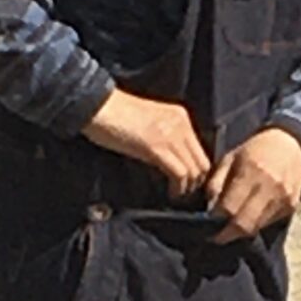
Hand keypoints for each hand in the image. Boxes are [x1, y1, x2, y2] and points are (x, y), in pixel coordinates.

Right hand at [82, 89, 209, 196]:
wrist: (98, 106)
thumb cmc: (115, 116)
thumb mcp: (150, 123)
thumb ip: (165, 137)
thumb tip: (172, 161)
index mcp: (180, 116)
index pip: (199, 148)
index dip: (197, 170)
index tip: (188, 182)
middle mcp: (181, 124)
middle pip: (202, 161)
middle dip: (196, 181)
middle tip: (184, 193)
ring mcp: (171, 135)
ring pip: (194, 170)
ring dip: (187, 188)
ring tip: (176, 195)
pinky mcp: (157, 147)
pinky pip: (179, 173)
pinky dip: (178, 188)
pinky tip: (171, 193)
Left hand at [207, 127, 300, 243]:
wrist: (291, 146)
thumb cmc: (255, 151)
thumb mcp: (231, 158)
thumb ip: (217, 181)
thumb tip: (209, 208)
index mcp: (250, 172)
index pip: (229, 207)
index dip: (216, 219)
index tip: (207, 224)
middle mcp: (269, 187)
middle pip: (244, 224)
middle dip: (227, 234)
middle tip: (217, 237)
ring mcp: (282, 199)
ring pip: (256, 227)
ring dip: (241, 231)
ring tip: (230, 227)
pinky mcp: (291, 206)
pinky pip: (268, 223)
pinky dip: (256, 223)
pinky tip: (249, 216)